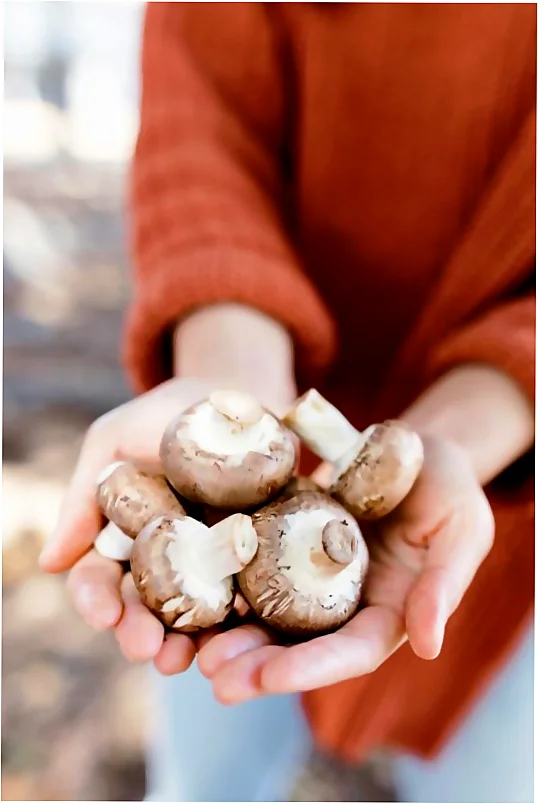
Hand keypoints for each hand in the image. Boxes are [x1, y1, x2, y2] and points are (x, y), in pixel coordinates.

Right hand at [39, 376, 294, 674]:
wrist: (240, 395)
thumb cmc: (170, 413)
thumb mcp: (115, 439)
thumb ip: (83, 497)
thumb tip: (50, 563)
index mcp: (125, 534)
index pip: (101, 576)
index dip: (96, 598)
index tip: (103, 613)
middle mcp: (166, 556)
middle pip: (146, 606)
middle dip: (140, 631)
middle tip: (145, 649)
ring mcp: (212, 561)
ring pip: (193, 613)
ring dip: (185, 641)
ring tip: (183, 659)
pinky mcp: (258, 558)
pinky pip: (248, 595)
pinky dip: (240, 620)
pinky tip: (237, 634)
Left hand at [194, 435, 493, 702]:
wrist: (414, 446)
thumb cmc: (450, 485)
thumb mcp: (462, 526)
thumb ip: (446, 581)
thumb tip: (428, 645)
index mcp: (389, 610)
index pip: (352, 650)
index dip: (312, 668)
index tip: (268, 679)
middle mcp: (346, 602)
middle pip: (300, 644)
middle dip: (257, 665)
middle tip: (213, 676)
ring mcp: (313, 574)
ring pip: (269, 614)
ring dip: (231, 635)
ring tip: (190, 651)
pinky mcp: (288, 541)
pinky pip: (254, 566)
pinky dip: (224, 583)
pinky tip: (190, 590)